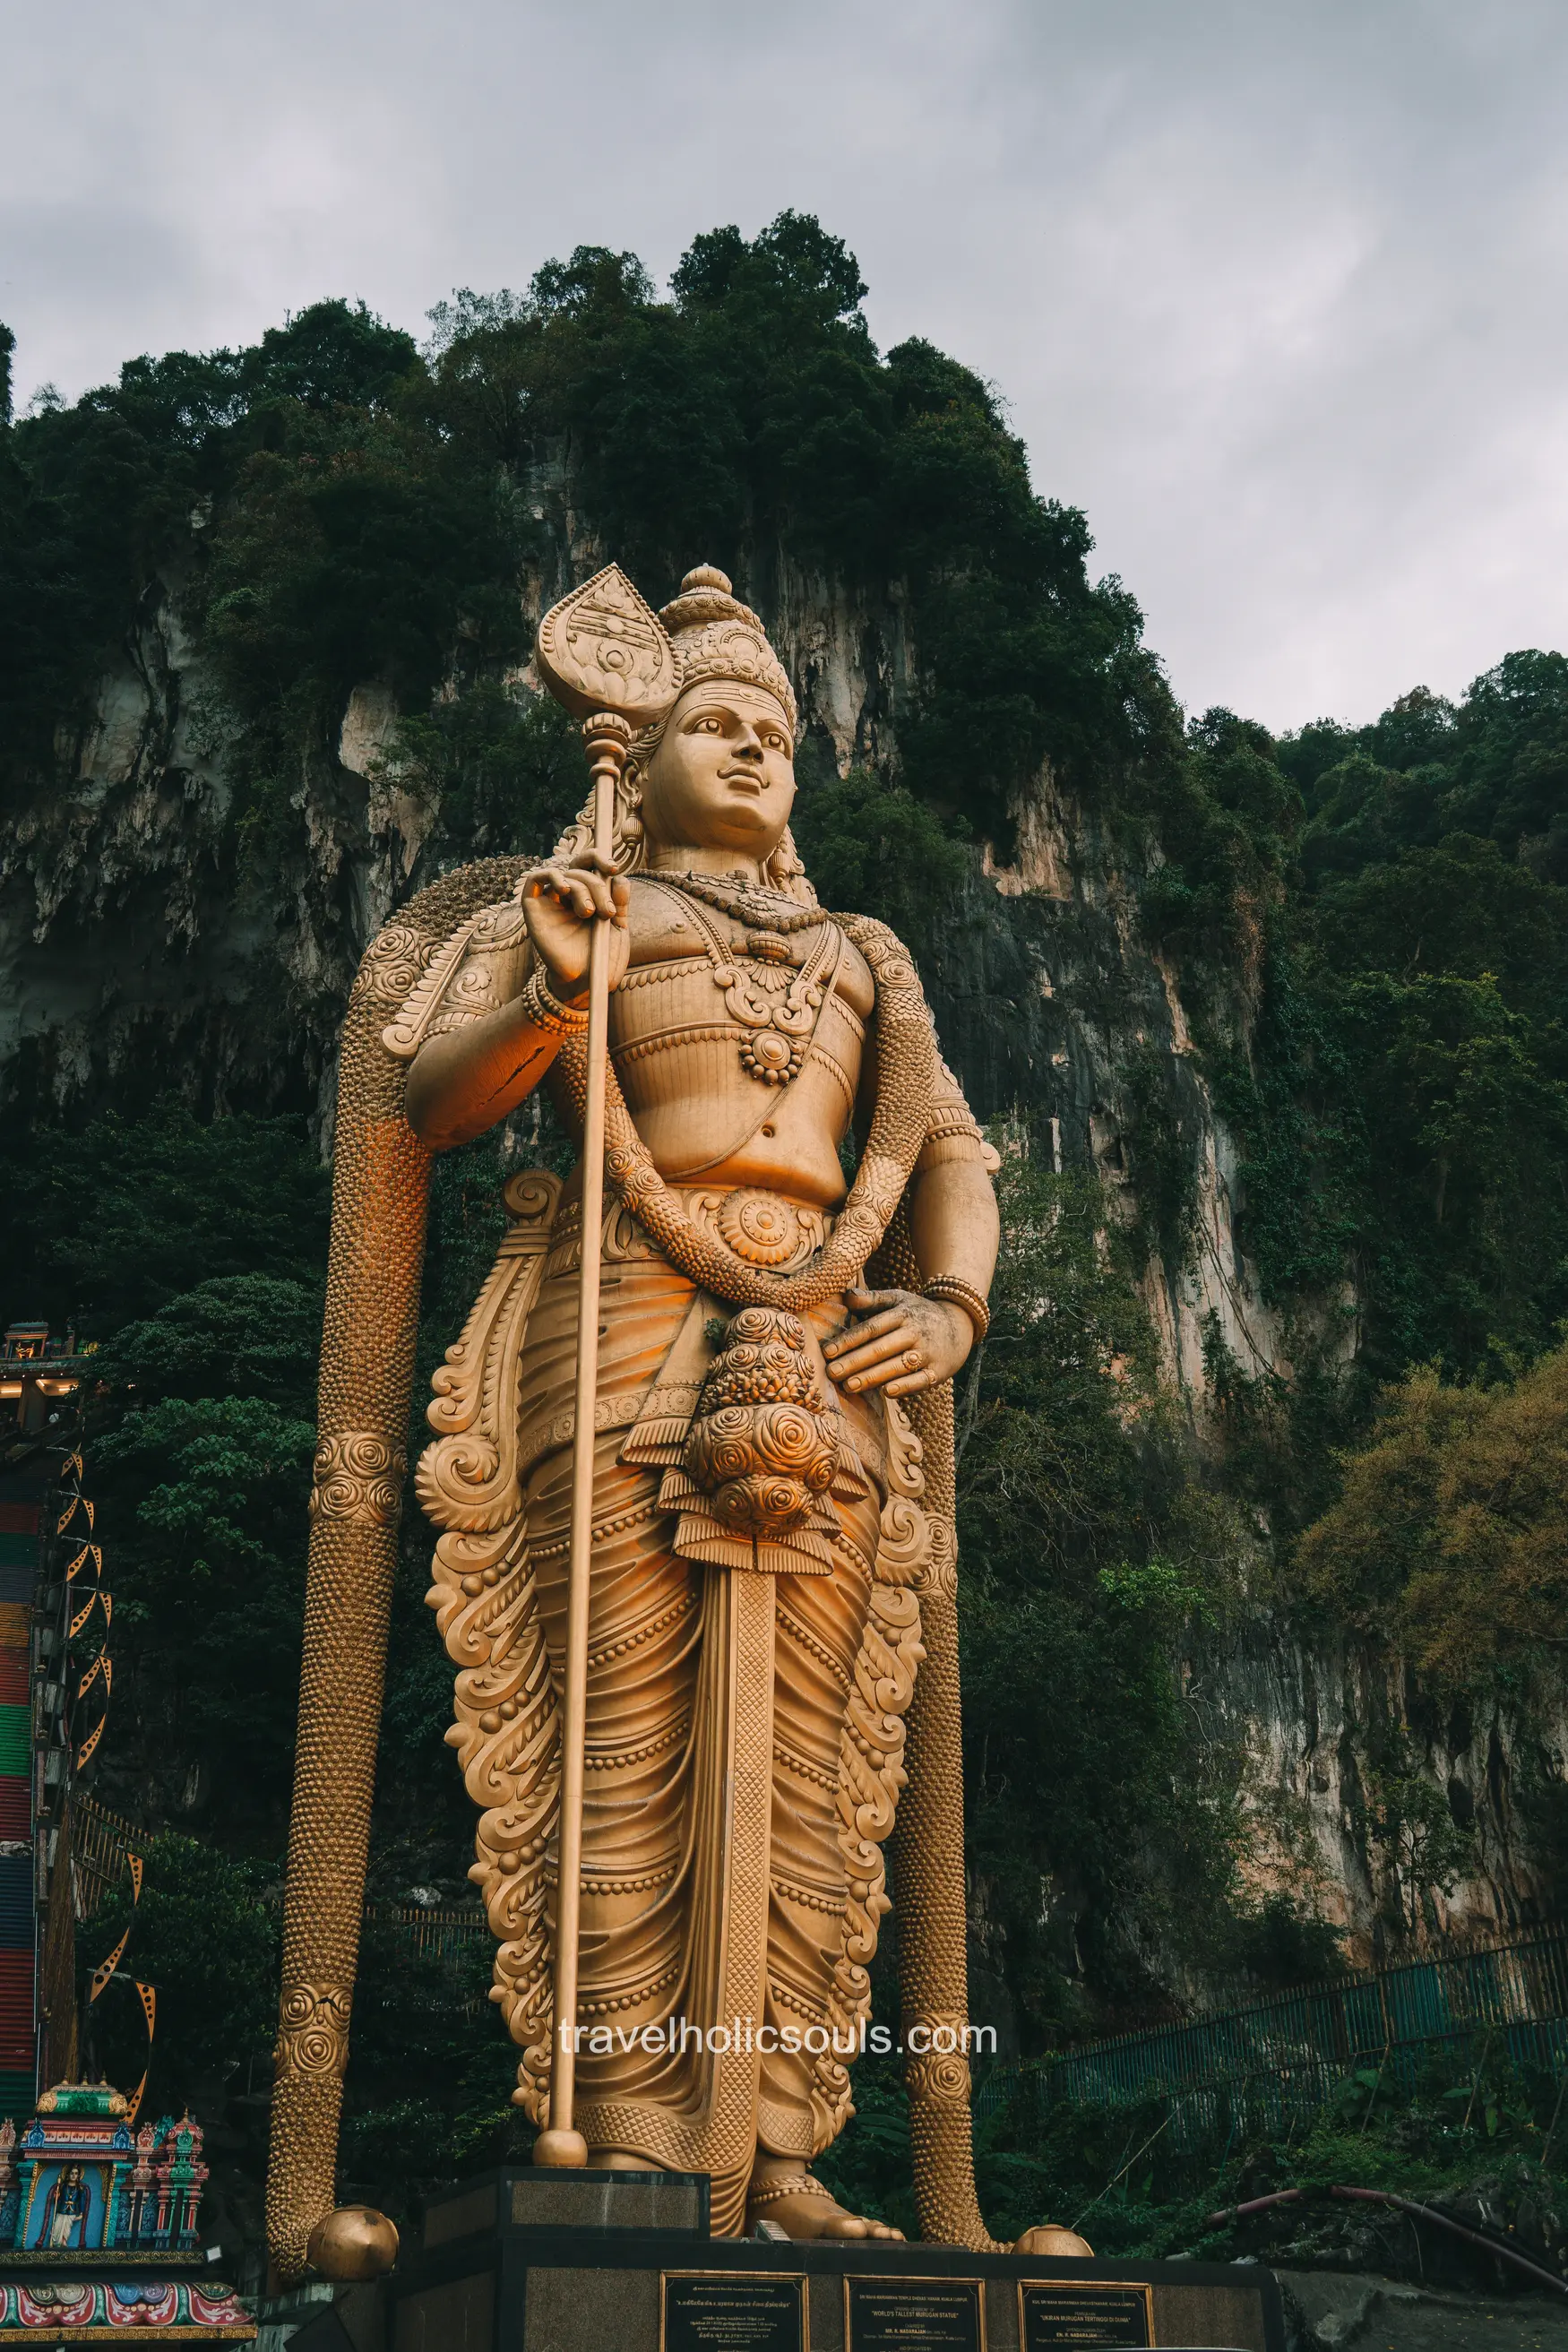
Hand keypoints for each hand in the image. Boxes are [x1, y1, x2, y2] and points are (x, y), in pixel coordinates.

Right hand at [518, 853, 629, 1000]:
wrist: (585, 983)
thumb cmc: (601, 958)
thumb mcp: (618, 928)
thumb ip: (619, 902)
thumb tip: (619, 878)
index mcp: (590, 895)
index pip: (591, 865)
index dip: (601, 859)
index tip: (615, 869)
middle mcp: (570, 895)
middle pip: (581, 869)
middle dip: (597, 884)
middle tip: (606, 912)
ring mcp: (551, 900)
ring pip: (566, 875)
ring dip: (582, 889)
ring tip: (590, 913)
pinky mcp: (533, 908)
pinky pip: (535, 879)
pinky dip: (551, 876)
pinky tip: (565, 890)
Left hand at [822, 1286, 975, 1398]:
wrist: (959, 1324)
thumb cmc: (917, 1314)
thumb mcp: (898, 1300)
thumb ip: (871, 1299)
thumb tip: (846, 1296)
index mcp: (902, 1314)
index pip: (871, 1328)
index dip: (848, 1340)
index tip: (827, 1352)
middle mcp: (915, 1332)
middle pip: (881, 1349)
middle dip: (854, 1362)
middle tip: (831, 1373)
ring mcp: (928, 1352)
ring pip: (897, 1366)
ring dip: (872, 1377)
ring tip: (849, 1386)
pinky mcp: (938, 1371)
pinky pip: (921, 1380)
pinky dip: (905, 1386)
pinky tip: (887, 1392)